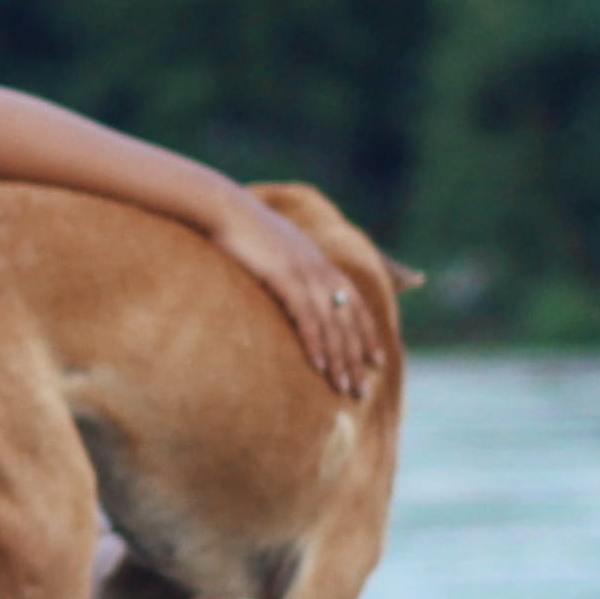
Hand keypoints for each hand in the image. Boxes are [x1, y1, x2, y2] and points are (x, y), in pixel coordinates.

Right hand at [212, 193, 382, 397]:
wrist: (222, 208)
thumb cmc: (240, 231)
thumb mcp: (273, 248)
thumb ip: (287, 267)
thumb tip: (285, 284)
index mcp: (320, 264)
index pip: (356, 304)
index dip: (368, 334)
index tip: (376, 361)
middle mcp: (320, 270)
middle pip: (349, 321)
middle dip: (357, 358)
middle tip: (362, 390)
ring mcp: (305, 273)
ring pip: (332, 324)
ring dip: (340, 359)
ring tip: (343, 388)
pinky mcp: (286, 277)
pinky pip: (307, 317)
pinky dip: (316, 344)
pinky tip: (319, 366)